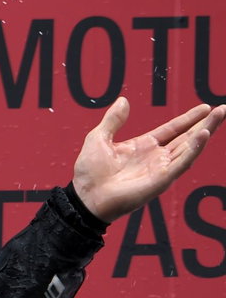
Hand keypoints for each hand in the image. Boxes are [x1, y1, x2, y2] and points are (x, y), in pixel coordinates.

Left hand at [72, 98, 225, 222]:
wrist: (85, 197)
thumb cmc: (90, 173)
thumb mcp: (98, 139)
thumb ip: (112, 121)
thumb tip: (123, 100)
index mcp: (143, 147)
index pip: (173, 130)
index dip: (188, 119)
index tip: (205, 107)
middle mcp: (156, 157)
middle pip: (187, 137)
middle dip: (205, 123)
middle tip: (223, 109)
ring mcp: (161, 169)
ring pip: (189, 147)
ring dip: (205, 131)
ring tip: (219, 115)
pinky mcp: (161, 180)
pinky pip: (181, 163)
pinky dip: (194, 149)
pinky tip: (203, 134)